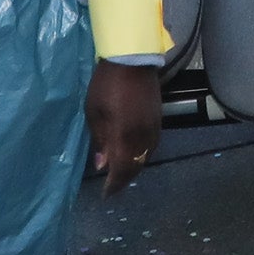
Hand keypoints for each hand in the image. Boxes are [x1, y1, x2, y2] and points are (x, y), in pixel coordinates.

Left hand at [87, 58, 160, 195]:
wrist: (132, 60)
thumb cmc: (106, 85)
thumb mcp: (95, 113)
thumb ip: (100, 140)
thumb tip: (102, 164)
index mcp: (125, 136)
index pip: (121, 170)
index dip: (114, 184)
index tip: (105, 194)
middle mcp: (143, 137)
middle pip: (136, 166)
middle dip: (124, 179)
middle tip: (112, 186)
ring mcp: (154, 128)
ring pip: (146, 157)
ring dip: (134, 168)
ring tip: (122, 172)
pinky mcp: (158, 120)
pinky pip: (151, 146)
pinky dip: (142, 156)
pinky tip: (133, 154)